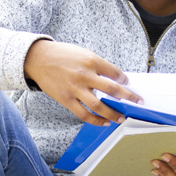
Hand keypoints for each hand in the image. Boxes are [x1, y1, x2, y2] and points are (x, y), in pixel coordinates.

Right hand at [23, 40, 141, 125]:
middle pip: (112, 89)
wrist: (38, 59)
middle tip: (137, 102)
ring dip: (112, 113)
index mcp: (90, 60)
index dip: (124, 80)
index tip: (128, 84)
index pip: (114, 72)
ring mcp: (75, 89)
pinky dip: (95, 120)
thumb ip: (97, 65)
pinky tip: (103, 122)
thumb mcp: (82, 53)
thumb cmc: (61, 55)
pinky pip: (83, 113)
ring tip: (121, 118)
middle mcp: (84, 75)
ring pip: (98, 105)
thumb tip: (113, 78)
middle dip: (127, 97)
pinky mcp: (66, 99)